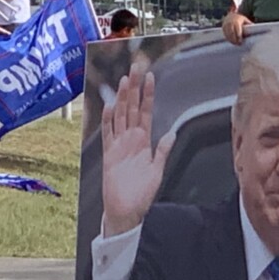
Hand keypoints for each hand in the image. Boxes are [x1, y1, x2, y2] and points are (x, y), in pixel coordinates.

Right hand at [100, 62, 176, 237]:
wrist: (125, 211)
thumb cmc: (141, 194)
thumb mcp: (157, 171)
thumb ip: (162, 151)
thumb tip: (171, 133)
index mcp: (143, 141)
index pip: (145, 111)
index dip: (147, 94)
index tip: (150, 77)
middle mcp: (130, 139)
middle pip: (131, 108)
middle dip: (134, 88)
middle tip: (136, 68)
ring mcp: (118, 145)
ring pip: (119, 115)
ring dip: (121, 98)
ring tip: (124, 81)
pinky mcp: (109, 154)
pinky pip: (107, 133)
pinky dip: (107, 120)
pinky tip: (108, 106)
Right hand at [222, 11, 251, 45]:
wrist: (230, 15)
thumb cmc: (240, 19)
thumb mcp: (245, 20)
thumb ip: (249, 24)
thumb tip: (257, 29)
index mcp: (236, 21)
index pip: (237, 30)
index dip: (239, 36)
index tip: (241, 41)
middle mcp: (230, 23)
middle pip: (232, 33)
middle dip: (235, 39)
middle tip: (238, 44)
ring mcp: (226, 25)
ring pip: (228, 34)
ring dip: (231, 40)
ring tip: (235, 44)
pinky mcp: (223, 28)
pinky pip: (225, 34)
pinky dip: (228, 38)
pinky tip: (231, 42)